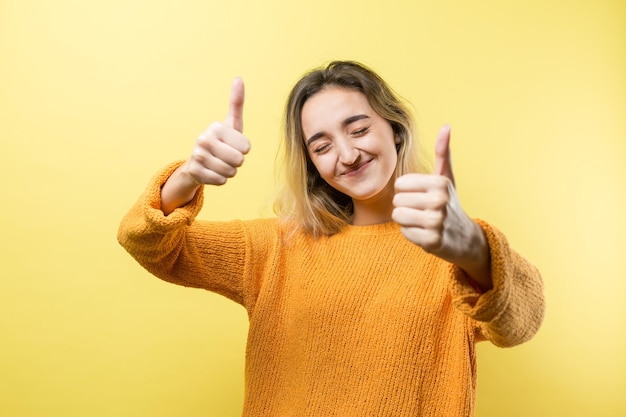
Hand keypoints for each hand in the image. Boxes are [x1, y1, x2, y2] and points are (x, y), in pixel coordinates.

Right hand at [160, 78, 249, 213]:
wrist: (199, 161)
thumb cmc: (222, 141)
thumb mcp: (232, 123)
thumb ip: (236, 102)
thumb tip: (238, 78)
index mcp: (216, 127)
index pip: (246, 147)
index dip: (244, 150)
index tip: (233, 145)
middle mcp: (204, 139)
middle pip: (239, 161)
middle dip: (237, 162)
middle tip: (227, 156)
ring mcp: (197, 156)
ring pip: (230, 172)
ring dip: (229, 171)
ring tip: (220, 163)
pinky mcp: (195, 171)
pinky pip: (221, 181)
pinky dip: (220, 179)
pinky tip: (212, 171)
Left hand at [392, 125, 491, 288]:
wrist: (464, 238)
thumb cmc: (450, 203)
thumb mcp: (446, 177)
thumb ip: (443, 153)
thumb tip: (446, 126)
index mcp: (440, 182)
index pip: (400, 184)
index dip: (406, 191)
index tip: (421, 195)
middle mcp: (439, 201)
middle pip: (397, 200)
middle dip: (405, 206)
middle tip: (422, 210)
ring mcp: (436, 221)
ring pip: (397, 216)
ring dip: (406, 220)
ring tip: (422, 220)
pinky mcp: (432, 241)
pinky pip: (404, 233)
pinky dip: (412, 234)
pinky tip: (425, 232)